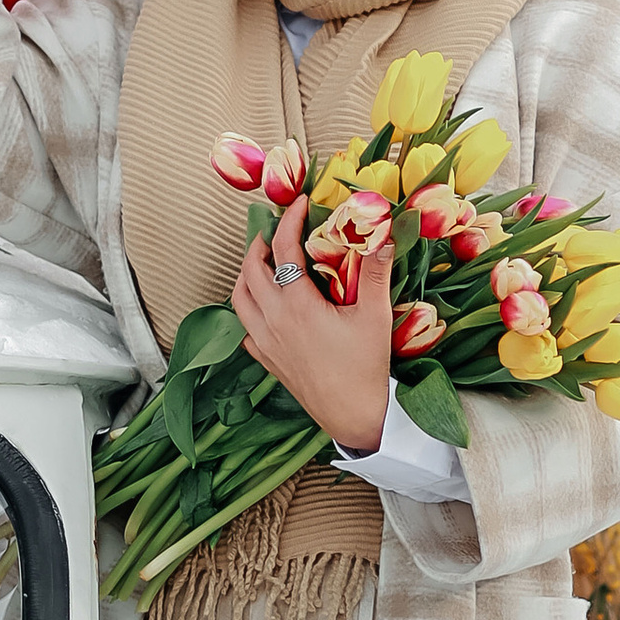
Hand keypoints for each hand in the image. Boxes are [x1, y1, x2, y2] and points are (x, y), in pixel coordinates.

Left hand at [233, 194, 392, 454]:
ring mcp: (265, 342)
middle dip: (259, 243)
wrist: (356, 415)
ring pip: (238, 299)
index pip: (283, 249)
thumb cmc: (367, 368)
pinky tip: (266, 307)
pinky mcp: (267, 361)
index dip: (288, 220)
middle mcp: (273, 321)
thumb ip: (375, 274)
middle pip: (250, 270)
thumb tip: (381, 238)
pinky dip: (249, 309)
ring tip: (263, 262)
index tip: (297, 204)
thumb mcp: (375, 316)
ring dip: (246, 274)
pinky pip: (245, 328)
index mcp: (298, 305)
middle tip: (276, 230)